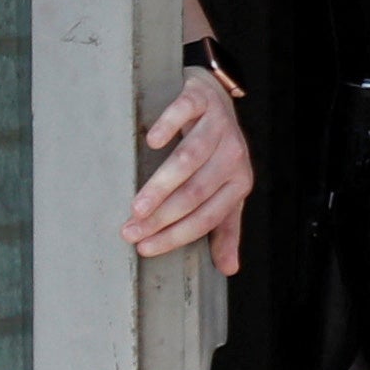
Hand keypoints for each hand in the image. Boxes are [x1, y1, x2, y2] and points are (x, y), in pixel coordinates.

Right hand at [121, 67, 253, 275]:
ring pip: (190, 159)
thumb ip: (224, 227)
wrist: (217, 100)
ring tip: (136, 205)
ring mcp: (218, 125)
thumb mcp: (225, 190)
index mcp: (239, 181)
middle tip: (129, 231)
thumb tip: (229, 269)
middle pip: (197, 191)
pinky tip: (152, 142)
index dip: (177, 235)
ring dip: (162, 184)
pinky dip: (169, 127)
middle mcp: (233, 154)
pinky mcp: (200, 100)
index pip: (208, 216)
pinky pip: (185, 112)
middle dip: (163, 216)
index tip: (145, 248)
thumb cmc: (216, 152)